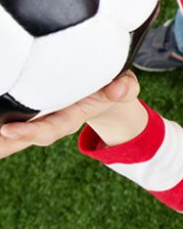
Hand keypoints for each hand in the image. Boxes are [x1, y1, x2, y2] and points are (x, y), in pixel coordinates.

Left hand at [0, 71, 139, 157]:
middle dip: (5, 143)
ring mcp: (40, 117)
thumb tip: (120, 90)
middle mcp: (51, 120)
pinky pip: (9, 120)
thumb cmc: (112, 85)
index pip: (51, 127)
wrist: (108, 93)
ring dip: (0, 142)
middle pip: (23, 137)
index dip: (31, 132)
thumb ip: (124, 86)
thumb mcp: (124, 85)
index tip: (9, 131)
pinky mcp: (31, 111)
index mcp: (72, 116)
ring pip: (12, 135)